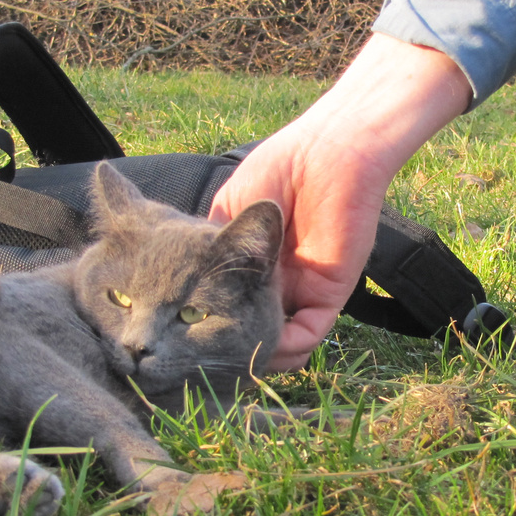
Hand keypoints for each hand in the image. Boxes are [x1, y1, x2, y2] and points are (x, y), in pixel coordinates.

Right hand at [211, 34, 471, 370]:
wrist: (324, 155)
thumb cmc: (277, 171)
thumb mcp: (225, 215)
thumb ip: (211, 255)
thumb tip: (190, 298)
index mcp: (250, 266)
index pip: (229, 308)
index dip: (209, 326)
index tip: (185, 340)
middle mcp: (276, 285)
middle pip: (254, 332)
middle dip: (233, 350)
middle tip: (205, 360)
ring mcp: (302, 292)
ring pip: (282, 343)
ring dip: (260, 356)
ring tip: (234, 359)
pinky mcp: (330, 295)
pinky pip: (309, 335)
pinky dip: (288, 349)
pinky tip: (267, 346)